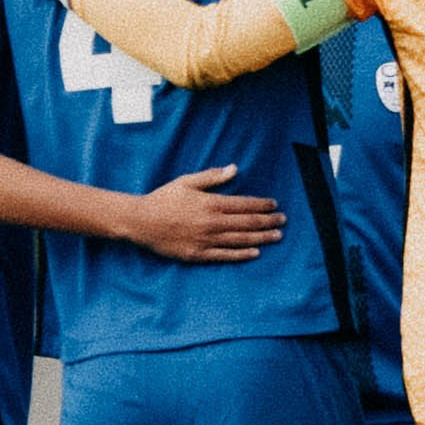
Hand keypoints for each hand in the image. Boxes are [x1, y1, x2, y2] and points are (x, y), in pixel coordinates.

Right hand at [129, 166, 286, 261]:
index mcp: (210, 203)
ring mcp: (206, 241)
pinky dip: (242, 254)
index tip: (274, 204)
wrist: (141, 222)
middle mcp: (212, 223)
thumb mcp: (187, 182)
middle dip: (268, 221)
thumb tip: (234, 169)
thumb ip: (212, 177)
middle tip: (283, 220)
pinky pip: (225, 256)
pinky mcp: (198, 255)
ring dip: (262, 238)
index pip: (244, 204)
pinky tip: (255, 252)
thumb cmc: (163, 199)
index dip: (262, 204)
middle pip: (247, 223)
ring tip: (277, 236)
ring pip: (241, 240)